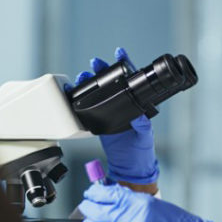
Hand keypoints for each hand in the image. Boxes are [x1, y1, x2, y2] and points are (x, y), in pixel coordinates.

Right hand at [69, 47, 158, 184]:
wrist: (129, 167)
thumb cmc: (141, 152)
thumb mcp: (145, 137)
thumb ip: (143, 127)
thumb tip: (140, 117)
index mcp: (137, 105)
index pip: (132, 81)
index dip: (126, 65)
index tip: (120, 54)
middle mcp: (123, 105)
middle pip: (112, 82)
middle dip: (103, 70)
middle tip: (95, 62)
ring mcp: (110, 112)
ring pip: (100, 92)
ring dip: (91, 82)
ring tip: (84, 75)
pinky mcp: (99, 121)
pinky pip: (90, 107)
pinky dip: (82, 98)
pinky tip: (77, 91)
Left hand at [79, 183, 221, 221]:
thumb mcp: (152, 204)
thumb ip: (130, 201)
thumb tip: (110, 197)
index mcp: (136, 203)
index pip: (106, 194)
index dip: (94, 193)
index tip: (91, 192)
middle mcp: (129, 218)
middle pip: (96, 210)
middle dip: (88, 206)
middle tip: (87, 204)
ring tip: (91, 220)